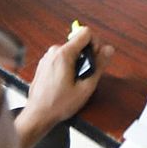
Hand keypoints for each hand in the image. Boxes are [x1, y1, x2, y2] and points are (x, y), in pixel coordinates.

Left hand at [14, 22, 112, 147]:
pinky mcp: (44, 64)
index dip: (95, 44)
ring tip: (74, 81)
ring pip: (70, 51)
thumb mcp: (85, 87)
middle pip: (78, 43)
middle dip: (86, 57)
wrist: (38, 115)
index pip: (86, 32)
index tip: (94, 59)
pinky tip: (65, 82)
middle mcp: (54, 51)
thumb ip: (99, 66)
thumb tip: (108, 50)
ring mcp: (47, 57)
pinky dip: (67, 66)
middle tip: (84, 76)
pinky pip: (61, 58)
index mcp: (64, 54)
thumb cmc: (58, 104)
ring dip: (76, 63)